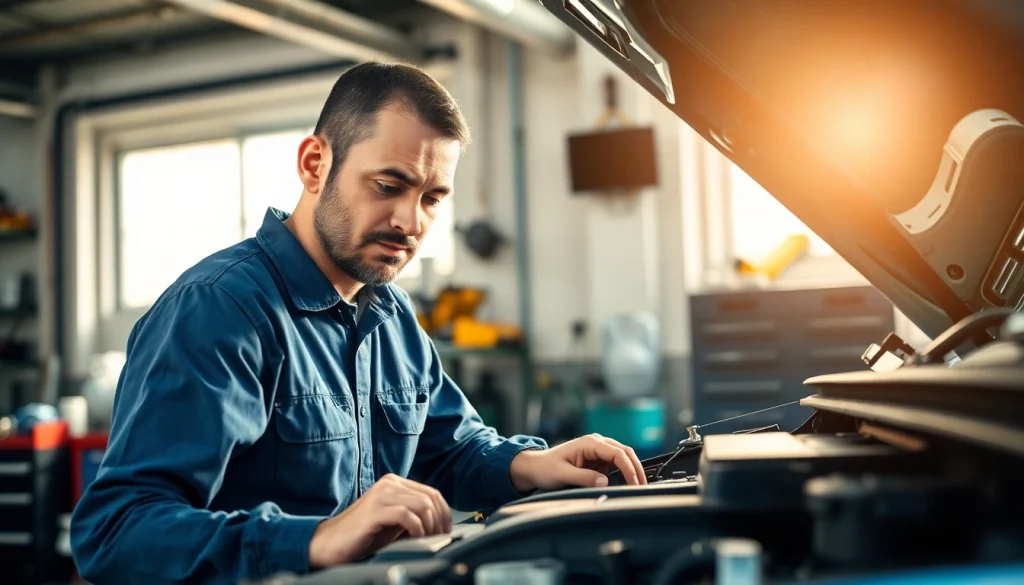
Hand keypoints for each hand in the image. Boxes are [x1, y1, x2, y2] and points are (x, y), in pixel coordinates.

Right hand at [308, 474, 451, 567]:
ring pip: (422, 504)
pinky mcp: (374, 510)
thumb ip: (414, 515)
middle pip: (431, 498)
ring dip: (430, 526)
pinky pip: (406, 515)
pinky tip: (414, 538)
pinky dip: (416, 528)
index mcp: (395, 483)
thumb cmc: (364, 535)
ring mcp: (381, 494)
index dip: (445, 513)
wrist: (331, 543)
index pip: (432, 492)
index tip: (446, 531)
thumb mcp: (395, 521)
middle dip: (440, 521)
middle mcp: (389, 483)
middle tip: (439, 538)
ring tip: (426, 540)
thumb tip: (441, 523)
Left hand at [509, 434, 647, 491]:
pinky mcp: (597, 460)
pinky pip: (615, 465)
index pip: (617, 453)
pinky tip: (628, 484)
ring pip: (623, 457)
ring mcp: (598, 451)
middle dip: (636, 468)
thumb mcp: (563, 474)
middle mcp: (596, 443)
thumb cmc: (546, 468)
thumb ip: (584, 478)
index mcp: (589, 443)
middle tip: (643, 486)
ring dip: (631, 470)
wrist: (535, 467)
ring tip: (638, 486)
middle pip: (624, 452)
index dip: (628, 467)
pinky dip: (624, 473)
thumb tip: (604, 481)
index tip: (634, 482)